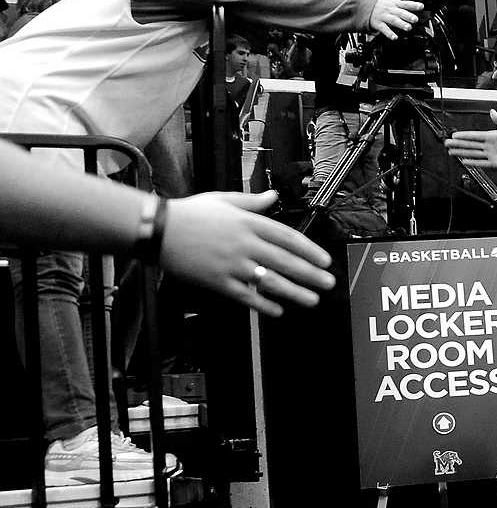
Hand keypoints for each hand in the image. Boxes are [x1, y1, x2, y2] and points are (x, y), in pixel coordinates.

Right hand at [160, 190, 335, 316]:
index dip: (309, 250)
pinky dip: (263, 305)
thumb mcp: (224, 199)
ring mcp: (232, 264)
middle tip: (327, 283)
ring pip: (269, 281)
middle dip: (310, 274)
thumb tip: (272, 196)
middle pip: (285, 261)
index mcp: (248, 222)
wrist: (158, 230)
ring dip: (294, 292)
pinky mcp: (218, 281)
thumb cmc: (190, 214)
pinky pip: (246, 296)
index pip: (287, 237)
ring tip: (312, 299)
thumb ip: (252, 201)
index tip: (324, 260)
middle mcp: (244, 244)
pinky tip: (278, 310)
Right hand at [369, 0, 423, 39]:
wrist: (364, 6)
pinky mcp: (378, 24)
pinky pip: (384, 29)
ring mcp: (384, 17)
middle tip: (415, 19)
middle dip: (408, 16)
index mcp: (395, 3)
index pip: (406, 3)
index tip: (421, 6)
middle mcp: (390, 10)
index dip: (414, 5)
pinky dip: (389, 33)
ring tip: (408, 28)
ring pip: (393, 20)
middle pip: (400, 13)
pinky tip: (394, 37)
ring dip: (401, 24)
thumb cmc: (381, 2)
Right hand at [445, 109, 496, 169]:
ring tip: (451, 152)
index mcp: (492, 136)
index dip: (464, 135)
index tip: (454, 134)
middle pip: (470, 145)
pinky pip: (482, 163)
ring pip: (473, 154)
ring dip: (462, 153)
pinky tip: (464, 161)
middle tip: (447, 143)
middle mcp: (490, 146)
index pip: (475, 135)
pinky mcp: (495, 164)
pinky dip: (473, 163)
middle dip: (458, 144)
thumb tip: (491, 111)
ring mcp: (492, 155)